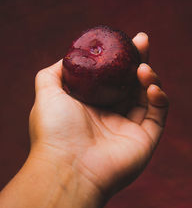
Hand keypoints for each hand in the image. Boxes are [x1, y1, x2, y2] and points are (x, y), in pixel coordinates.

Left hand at [29, 32, 168, 199]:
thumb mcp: (47, 92)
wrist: (68, 167)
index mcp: (91, 106)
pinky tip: (150, 86)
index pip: (110, 78)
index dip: (118, 59)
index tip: (123, 40)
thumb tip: (70, 57)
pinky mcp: (145, 140)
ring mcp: (128, 128)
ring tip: (143, 67)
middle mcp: (110, 116)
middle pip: (130, 83)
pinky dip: (159, 98)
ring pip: (146, 96)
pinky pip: (158, 114)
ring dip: (148, 77)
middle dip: (137, 60)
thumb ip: (56, 72)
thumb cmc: (55, 130)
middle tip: (140, 40)